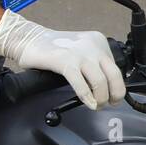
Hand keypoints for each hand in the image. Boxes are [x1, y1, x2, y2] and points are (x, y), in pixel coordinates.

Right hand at [0, 10, 125, 109]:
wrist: (28, 39)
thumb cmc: (52, 48)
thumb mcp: (80, 51)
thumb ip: (93, 64)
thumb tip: (105, 86)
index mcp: (98, 41)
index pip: (116, 67)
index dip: (117, 86)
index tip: (113, 96)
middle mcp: (92, 46)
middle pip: (114, 75)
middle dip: (115, 94)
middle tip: (109, 104)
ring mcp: (79, 53)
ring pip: (100, 82)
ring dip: (100, 99)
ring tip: (96, 105)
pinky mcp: (65, 61)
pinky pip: (81, 84)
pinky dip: (86, 97)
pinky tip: (88, 103)